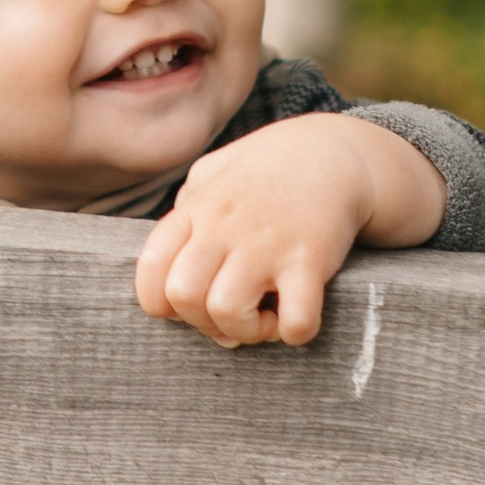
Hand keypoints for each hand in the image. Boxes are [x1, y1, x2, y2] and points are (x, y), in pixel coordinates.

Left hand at [133, 111, 445, 346]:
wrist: (335, 152)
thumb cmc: (269, 167)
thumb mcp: (214, 171)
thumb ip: (186, 207)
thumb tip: (170, 254)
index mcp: (196, 208)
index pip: (150, 269)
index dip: (162, 302)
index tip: (190, 303)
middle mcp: (224, 226)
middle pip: (182, 295)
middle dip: (201, 322)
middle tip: (230, 315)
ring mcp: (267, 243)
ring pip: (227, 312)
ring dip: (245, 331)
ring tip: (264, 319)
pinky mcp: (310, 259)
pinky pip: (295, 319)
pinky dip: (294, 332)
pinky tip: (296, 317)